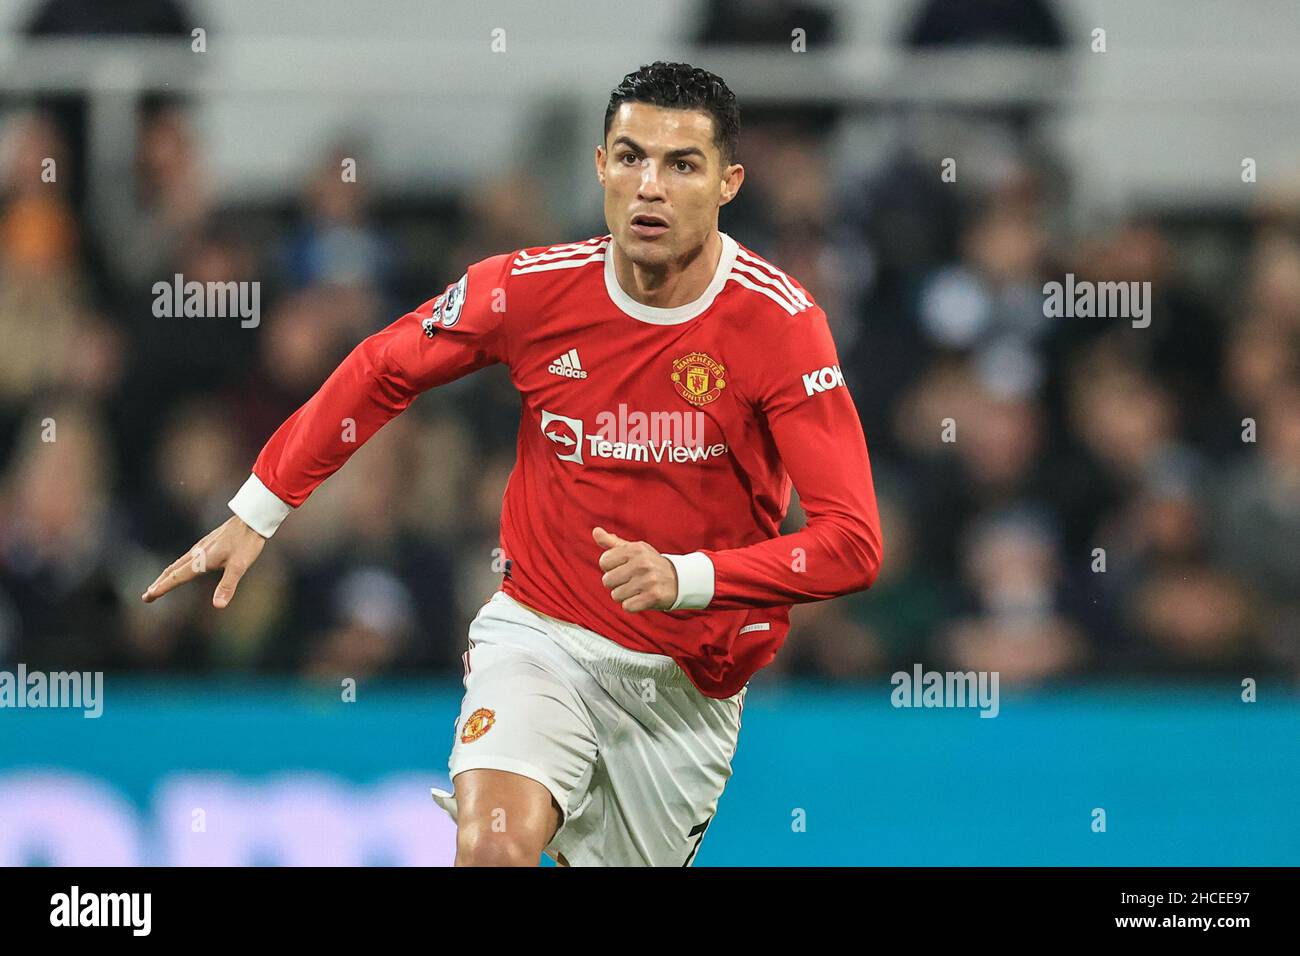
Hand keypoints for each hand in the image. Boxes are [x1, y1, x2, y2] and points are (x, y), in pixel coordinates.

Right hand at [142, 514, 266, 608]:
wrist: (251, 518)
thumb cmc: (246, 542)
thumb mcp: (239, 566)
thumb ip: (228, 585)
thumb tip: (218, 606)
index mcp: (202, 560)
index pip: (177, 577)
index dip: (162, 587)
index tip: (148, 596)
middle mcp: (197, 553)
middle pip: (172, 570)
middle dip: (159, 584)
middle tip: (146, 596)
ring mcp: (201, 547)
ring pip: (178, 563)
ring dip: (167, 575)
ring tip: (158, 584)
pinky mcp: (208, 542)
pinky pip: (186, 557)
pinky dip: (177, 566)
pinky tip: (182, 567)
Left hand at [593, 526, 678, 611]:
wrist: (679, 579)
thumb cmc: (650, 564)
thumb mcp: (634, 550)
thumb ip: (612, 543)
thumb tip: (595, 532)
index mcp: (636, 549)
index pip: (604, 561)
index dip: (611, 568)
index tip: (623, 568)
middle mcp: (642, 563)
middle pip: (607, 580)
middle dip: (616, 583)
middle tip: (631, 580)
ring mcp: (648, 580)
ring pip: (616, 595)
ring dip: (624, 595)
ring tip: (638, 589)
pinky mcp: (653, 597)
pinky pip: (627, 607)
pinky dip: (632, 605)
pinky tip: (642, 598)